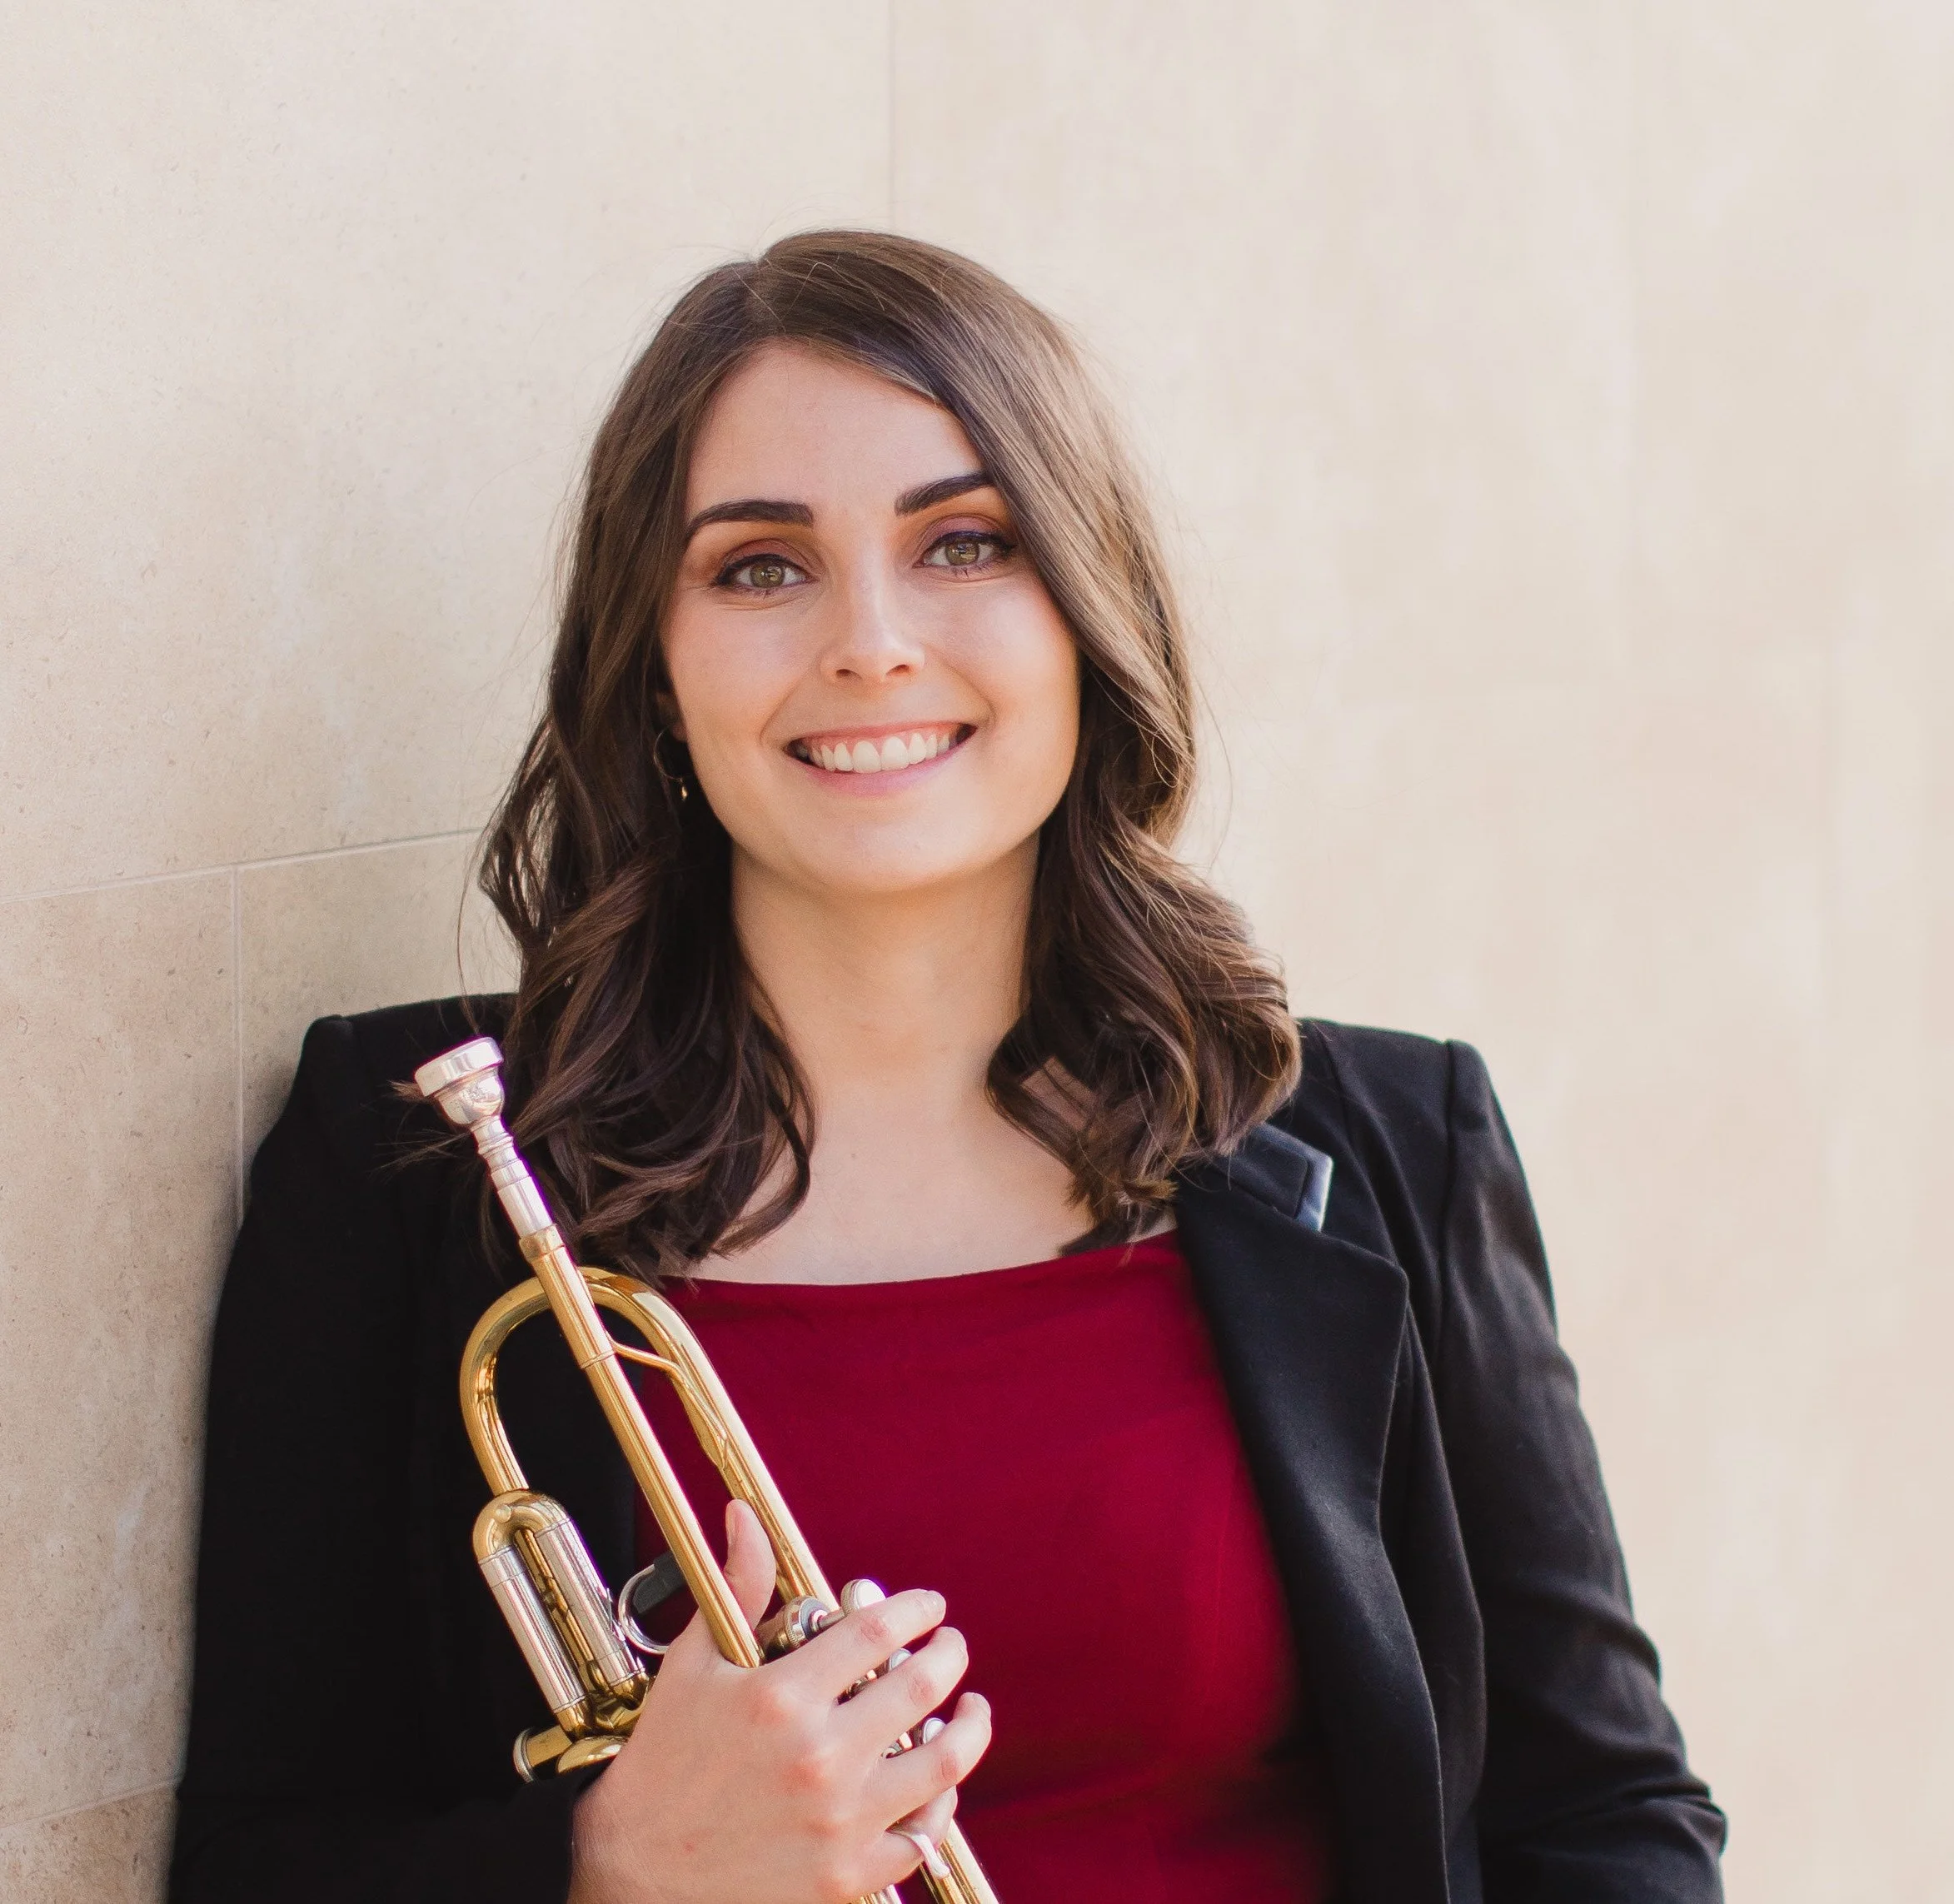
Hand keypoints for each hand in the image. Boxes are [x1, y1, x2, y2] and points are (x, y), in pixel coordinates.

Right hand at [567, 1500, 991, 1903]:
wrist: (636, 1872)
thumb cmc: (663, 1762)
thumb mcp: (694, 1665)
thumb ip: (737, 1587)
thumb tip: (745, 1518)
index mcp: (782, 1697)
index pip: (878, 1630)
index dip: (916, 1608)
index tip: (928, 1605)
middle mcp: (818, 1757)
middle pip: (922, 1686)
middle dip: (950, 1654)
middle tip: (952, 1644)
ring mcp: (838, 1821)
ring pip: (942, 1762)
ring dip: (970, 1727)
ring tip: (971, 1709)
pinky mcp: (846, 1877)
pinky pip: (923, 1838)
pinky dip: (942, 1806)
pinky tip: (939, 1782)